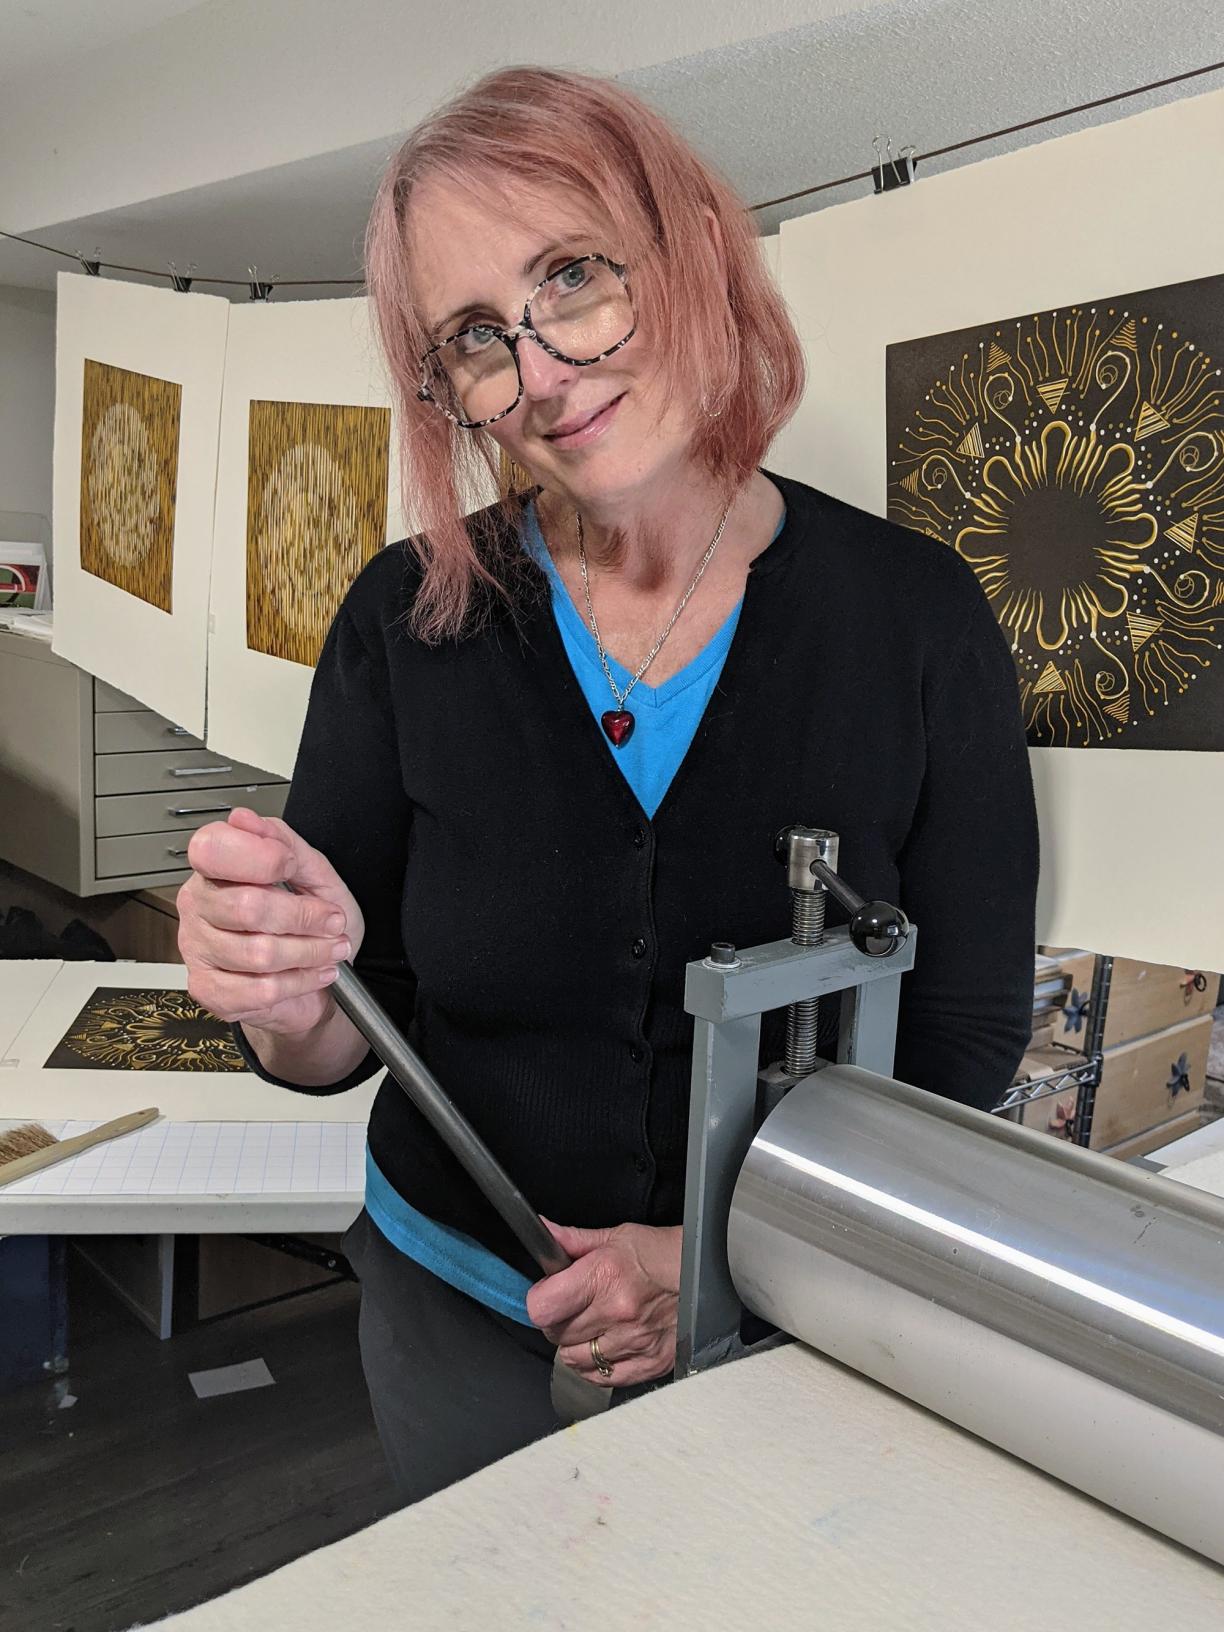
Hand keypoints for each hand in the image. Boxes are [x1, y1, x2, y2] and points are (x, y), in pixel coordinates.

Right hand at [178, 808, 364, 1036]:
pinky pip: (259, 990)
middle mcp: (198, 905)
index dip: (260, 857)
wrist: (318, 983)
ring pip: (258, 953)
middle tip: (332, 921)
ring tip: (330, 949)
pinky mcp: (209, 990)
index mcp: (216, 868)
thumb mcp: (314, 876)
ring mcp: (198, 949)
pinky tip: (313, 973)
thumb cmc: (311, 926)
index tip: (290, 866)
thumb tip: (244, 819)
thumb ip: (286, 844)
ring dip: (309, 952)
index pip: (212, 849)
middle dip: (304, 916)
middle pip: (247, 906)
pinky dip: (299, 982)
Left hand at [525, 1221, 681, 1388]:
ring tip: (591, 1326)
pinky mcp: (650, 1364)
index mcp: (605, 1276)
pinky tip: (605, 1346)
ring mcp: (634, 1342)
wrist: (709, 1273)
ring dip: (575, 1346)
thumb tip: (543, 1231)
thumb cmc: (662, 1253)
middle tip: (572, 1307)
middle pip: (556, 1335)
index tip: (547, 1294)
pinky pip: (603, 1378)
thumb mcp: (617, 1236)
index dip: (539, 1300)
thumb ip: (573, 1240)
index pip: (543, 1307)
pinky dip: (597, 1366)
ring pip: (574, 1360)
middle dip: (557, 1321)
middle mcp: (617, 1313)